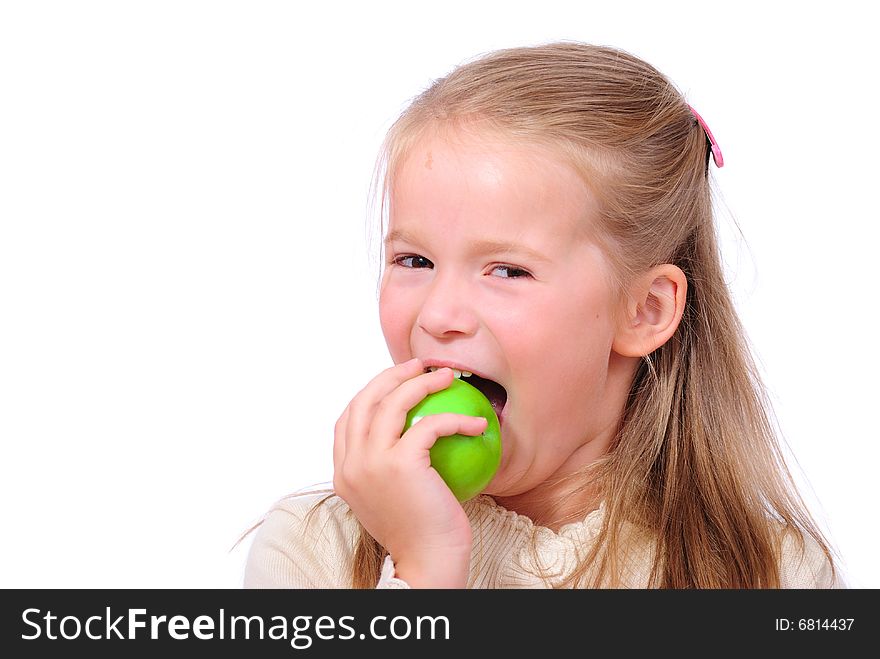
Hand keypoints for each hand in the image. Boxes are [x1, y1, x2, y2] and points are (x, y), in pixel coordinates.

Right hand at [333, 358, 486, 587]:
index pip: (348, 419)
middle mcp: (350, 464)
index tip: (397, 382)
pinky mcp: (399, 464)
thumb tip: (411, 434)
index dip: (370, 392)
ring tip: (447, 377)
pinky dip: (456, 419)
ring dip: (422, 383)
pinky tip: (475, 422)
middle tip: (420, 366)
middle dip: (392, 375)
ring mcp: (370, 463)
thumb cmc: (421, 534)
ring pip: (393, 402)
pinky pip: (430, 425)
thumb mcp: (393, 498)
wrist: (428, 563)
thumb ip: (388, 468)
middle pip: (365, 400)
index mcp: (343, 472)